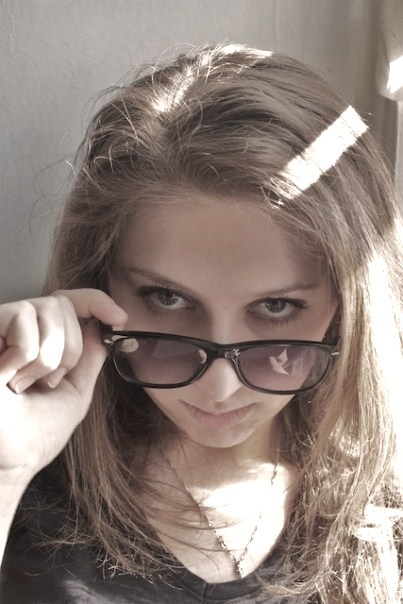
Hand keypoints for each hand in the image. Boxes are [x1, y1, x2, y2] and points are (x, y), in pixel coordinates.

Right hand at [0, 289, 126, 481]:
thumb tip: (103, 327)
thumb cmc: (34, 434)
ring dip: (47, 357)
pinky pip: (21, 318)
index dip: (97, 301)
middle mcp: (17, 329)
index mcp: (39, 341)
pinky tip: (4, 378)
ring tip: (22, 384)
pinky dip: (23, 356)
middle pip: (62, 304)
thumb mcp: (75, 391)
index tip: (121, 320)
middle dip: (69, 349)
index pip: (69, 300)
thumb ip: (89, 357)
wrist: (8, 460)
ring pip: (47, 309)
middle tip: (48, 382)